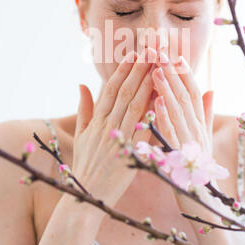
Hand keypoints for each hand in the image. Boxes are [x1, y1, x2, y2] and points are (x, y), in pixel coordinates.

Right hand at [72, 47, 156, 208]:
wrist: (87, 194)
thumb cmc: (86, 164)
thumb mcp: (81, 134)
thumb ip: (84, 108)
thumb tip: (82, 84)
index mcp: (97, 120)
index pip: (111, 89)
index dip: (123, 70)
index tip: (134, 53)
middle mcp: (107, 126)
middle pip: (126, 92)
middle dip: (139, 69)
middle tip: (151, 50)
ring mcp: (119, 138)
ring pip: (135, 106)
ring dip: (148, 83)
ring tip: (158, 66)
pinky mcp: (130, 153)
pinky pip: (143, 129)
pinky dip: (152, 112)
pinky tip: (162, 98)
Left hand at [151, 51, 213, 155]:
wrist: (200, 198)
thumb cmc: (198, 165)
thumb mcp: (203, 137)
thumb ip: (204, 113)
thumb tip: (210, 89)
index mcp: (199, 123)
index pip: (192, 92)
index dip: (185, 73)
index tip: (174, 54)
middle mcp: (196, 128)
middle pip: (185, 96)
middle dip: (173, 73)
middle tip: (160, 53)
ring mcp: (188, 141)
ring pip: (178, 110)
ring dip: (167, 89)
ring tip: (157, 70)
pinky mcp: (179, 155)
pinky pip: (171, 132)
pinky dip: (164, 116)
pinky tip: (156, 101)